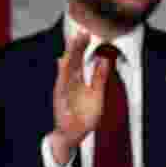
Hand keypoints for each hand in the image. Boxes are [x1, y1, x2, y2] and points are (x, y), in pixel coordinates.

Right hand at [49, 32, 110, 163]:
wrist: (71, 134)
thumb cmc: (83, 115)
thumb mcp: (97, 94)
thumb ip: (99, 77)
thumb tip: (104, 60)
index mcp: (76, 80)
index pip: (78, 59)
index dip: (81, 47)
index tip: (85, 33)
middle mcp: (68, 82)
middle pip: (72, 60)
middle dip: (76, 46)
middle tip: (81, 32)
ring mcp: (64, 90)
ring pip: (66, 69)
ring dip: (70, 55)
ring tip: (73, 42)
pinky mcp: (61, 99)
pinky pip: (61, 83)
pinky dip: (62, 72)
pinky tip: (62, 61)